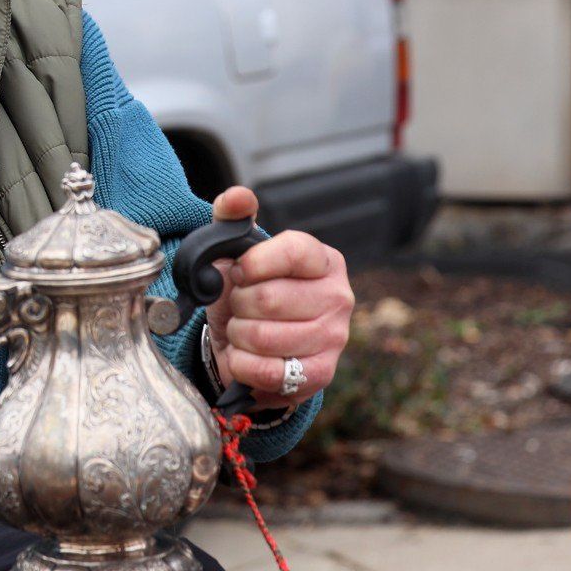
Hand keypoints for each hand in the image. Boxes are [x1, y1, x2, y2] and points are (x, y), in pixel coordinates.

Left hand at [202, 187, 353, 409]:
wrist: (249, 346)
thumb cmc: (248, 293)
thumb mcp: (235, 254)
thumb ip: (232, 219)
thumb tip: (237, 197)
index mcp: (323, 260)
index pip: (293, 250)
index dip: (254, 263)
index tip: (238, 272)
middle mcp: (338, 296)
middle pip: (269, 298)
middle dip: (238, 305)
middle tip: (240, 307)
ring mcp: (335, 337)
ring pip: (263, 336)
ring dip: (238, 335)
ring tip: (243, 331)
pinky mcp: (321, 373)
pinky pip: (267, 371)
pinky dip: (243, 365)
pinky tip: (246, 357)